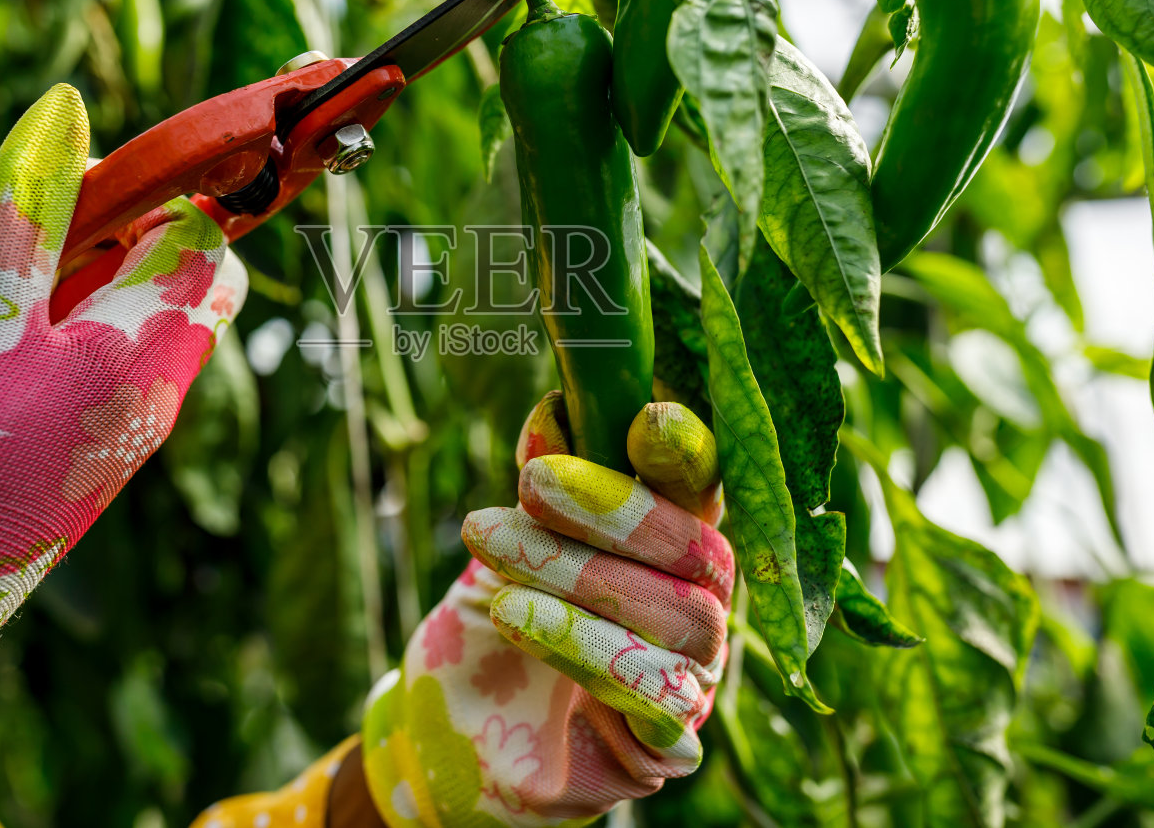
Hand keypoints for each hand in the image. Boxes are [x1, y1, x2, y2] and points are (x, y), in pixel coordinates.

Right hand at [0, 84, 244, 748]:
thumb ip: (19, 212)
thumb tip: (67, 113)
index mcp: (146, 350)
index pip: (204, 239)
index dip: (156, 194)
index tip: (81, 186)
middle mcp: (156, 395)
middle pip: (180, 283)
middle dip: (123, 241)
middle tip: (31, 241)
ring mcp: (124, 438)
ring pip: (136, 328)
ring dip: (81, 292)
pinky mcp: (85, 467)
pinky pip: (99, 376)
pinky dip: (58, 344)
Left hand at [361, 392, 730, 824]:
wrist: (451, 730)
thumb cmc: (497, 620)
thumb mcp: (507, 539)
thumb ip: (541, 480)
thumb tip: (560, 408)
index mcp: (672, 542)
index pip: (702, 489)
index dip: (686, 454)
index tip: (650, 417)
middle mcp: (699, 604)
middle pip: (693, 547)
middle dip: (610, 509)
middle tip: (531, 480)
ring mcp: (692, 677)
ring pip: (676, 616)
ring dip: (580, 575)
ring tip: (493, 546)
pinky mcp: (666, 744)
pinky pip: (652, 694)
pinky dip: (580, 645)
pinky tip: (517, 616)